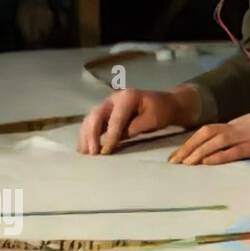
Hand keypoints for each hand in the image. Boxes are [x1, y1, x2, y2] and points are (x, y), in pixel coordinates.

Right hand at [78, 86, 195, 154]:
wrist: (166, 104)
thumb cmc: (162, 111)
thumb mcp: (153, 120)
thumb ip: (135, 128)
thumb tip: (117, 140)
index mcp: (127, 97)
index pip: (116, 118)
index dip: (110, 135)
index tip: (106, 151)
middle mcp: (113, 99)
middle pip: (96, 115)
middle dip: (92, 135)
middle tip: (91, 153)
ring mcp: (108, 105)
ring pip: (91, 119)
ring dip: (85, 136)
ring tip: (84, 153)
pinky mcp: (105, 113)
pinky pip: (92, 123)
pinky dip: (87, 135)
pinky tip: (84, 148)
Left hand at [167, 103, 249, 164]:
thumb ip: (246, 132)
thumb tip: (235, 143)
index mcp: (238, 123)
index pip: (208, 131)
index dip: (190, 143)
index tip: (179, 155)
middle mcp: (238, 127)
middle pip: (205, 134)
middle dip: (187, 148)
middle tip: (173, 163)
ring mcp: (247, 135)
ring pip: (215, 141)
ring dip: (197, 153)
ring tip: (184, 165)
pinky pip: (234, 150)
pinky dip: (218, 156)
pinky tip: (206, 163)